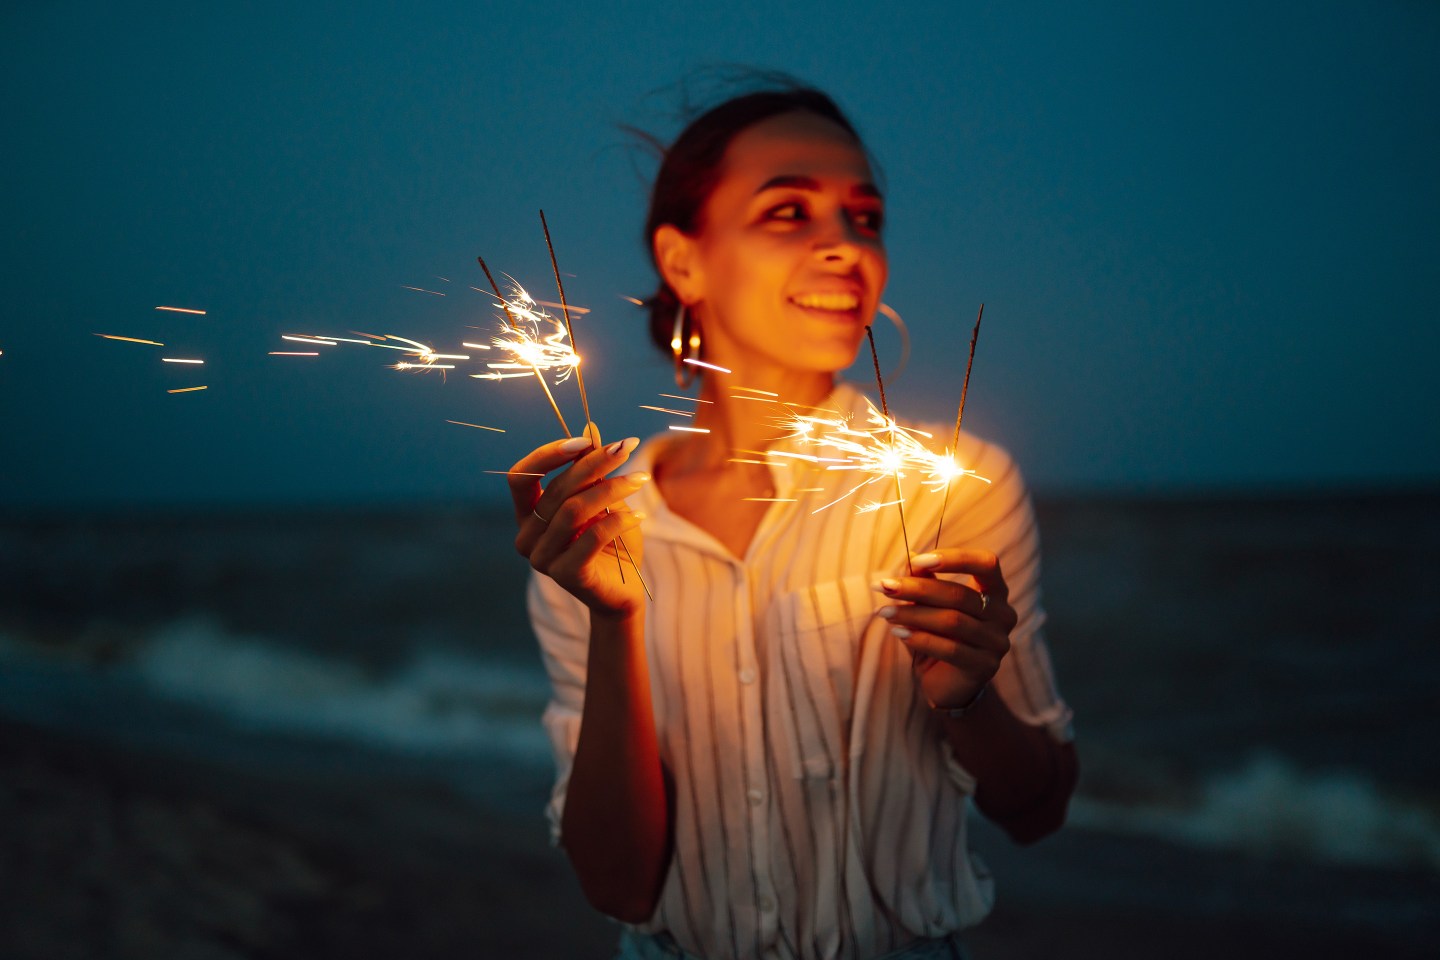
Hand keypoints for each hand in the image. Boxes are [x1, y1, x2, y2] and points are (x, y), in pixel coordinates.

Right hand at [508, 424, 648, 617]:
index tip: (585, 441)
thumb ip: (590, 470)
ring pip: (574, 510)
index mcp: (527, 516)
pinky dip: (618, 520)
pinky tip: (640, 515)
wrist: (623, 591)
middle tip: (627, 446)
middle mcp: (526, 537)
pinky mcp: (566, 575)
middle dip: (595, 463)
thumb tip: (590, 428)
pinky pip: (592, 536)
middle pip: (557, 489)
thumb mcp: (601, 499)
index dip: (548, 455)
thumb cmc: (610, 541)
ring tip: (640, 479)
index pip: (520, 477)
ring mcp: (542, 559)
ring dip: (611, 488)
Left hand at [874, 549, 1017, 710]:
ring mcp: (997, 642)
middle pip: (959, 594)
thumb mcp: (929, 604)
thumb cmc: (939, 635)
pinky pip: (951, 649)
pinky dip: (921, 638)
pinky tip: (898, 632)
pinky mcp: (985, 666)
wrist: (946, 683)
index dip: (954, 558)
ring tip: (885, 612)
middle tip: (885, 587)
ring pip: (952, 621)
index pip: (986, 563)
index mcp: (995, 591)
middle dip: (917, 589)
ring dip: (913, 614)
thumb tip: (910, 556)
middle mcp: (1003, 614)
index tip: (918, 561)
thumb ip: (924, 580)